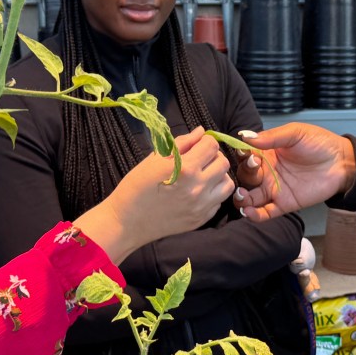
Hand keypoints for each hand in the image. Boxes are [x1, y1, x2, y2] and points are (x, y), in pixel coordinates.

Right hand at [75, 127, 234, 261]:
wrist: (128, 222)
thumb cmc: (137, 186)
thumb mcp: (154, 159)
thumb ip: (182, 143)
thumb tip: (201, 132)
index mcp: (185, 169)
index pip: (212, 145)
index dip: (205, 141)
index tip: (197, 145)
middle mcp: (198, 188)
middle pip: (223, 163)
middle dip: (213, 156)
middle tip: (200, 159)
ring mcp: (202, 206)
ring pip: (227, 183)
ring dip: (218, 175)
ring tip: (203, 176)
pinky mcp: (202, 219)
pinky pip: (219, 200)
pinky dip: (213, 193)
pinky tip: (198, 192)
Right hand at [231, 123, 355, 221]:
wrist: (342, 162)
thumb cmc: (320, 143)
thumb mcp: (295, 133)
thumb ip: (272, 136)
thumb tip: (247, 136)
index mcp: (266, 153)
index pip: (245, 156)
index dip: (242, 155)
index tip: (247, 154)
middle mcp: (267, 172)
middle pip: (245, 177)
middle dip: (243, 175)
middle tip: (254, 169)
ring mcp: (274, 189)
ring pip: (250, 197)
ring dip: (241, 198)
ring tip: (242, 195)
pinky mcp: (284, 204)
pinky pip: (265, 213)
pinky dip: (254, 215)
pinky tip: (249, 211)